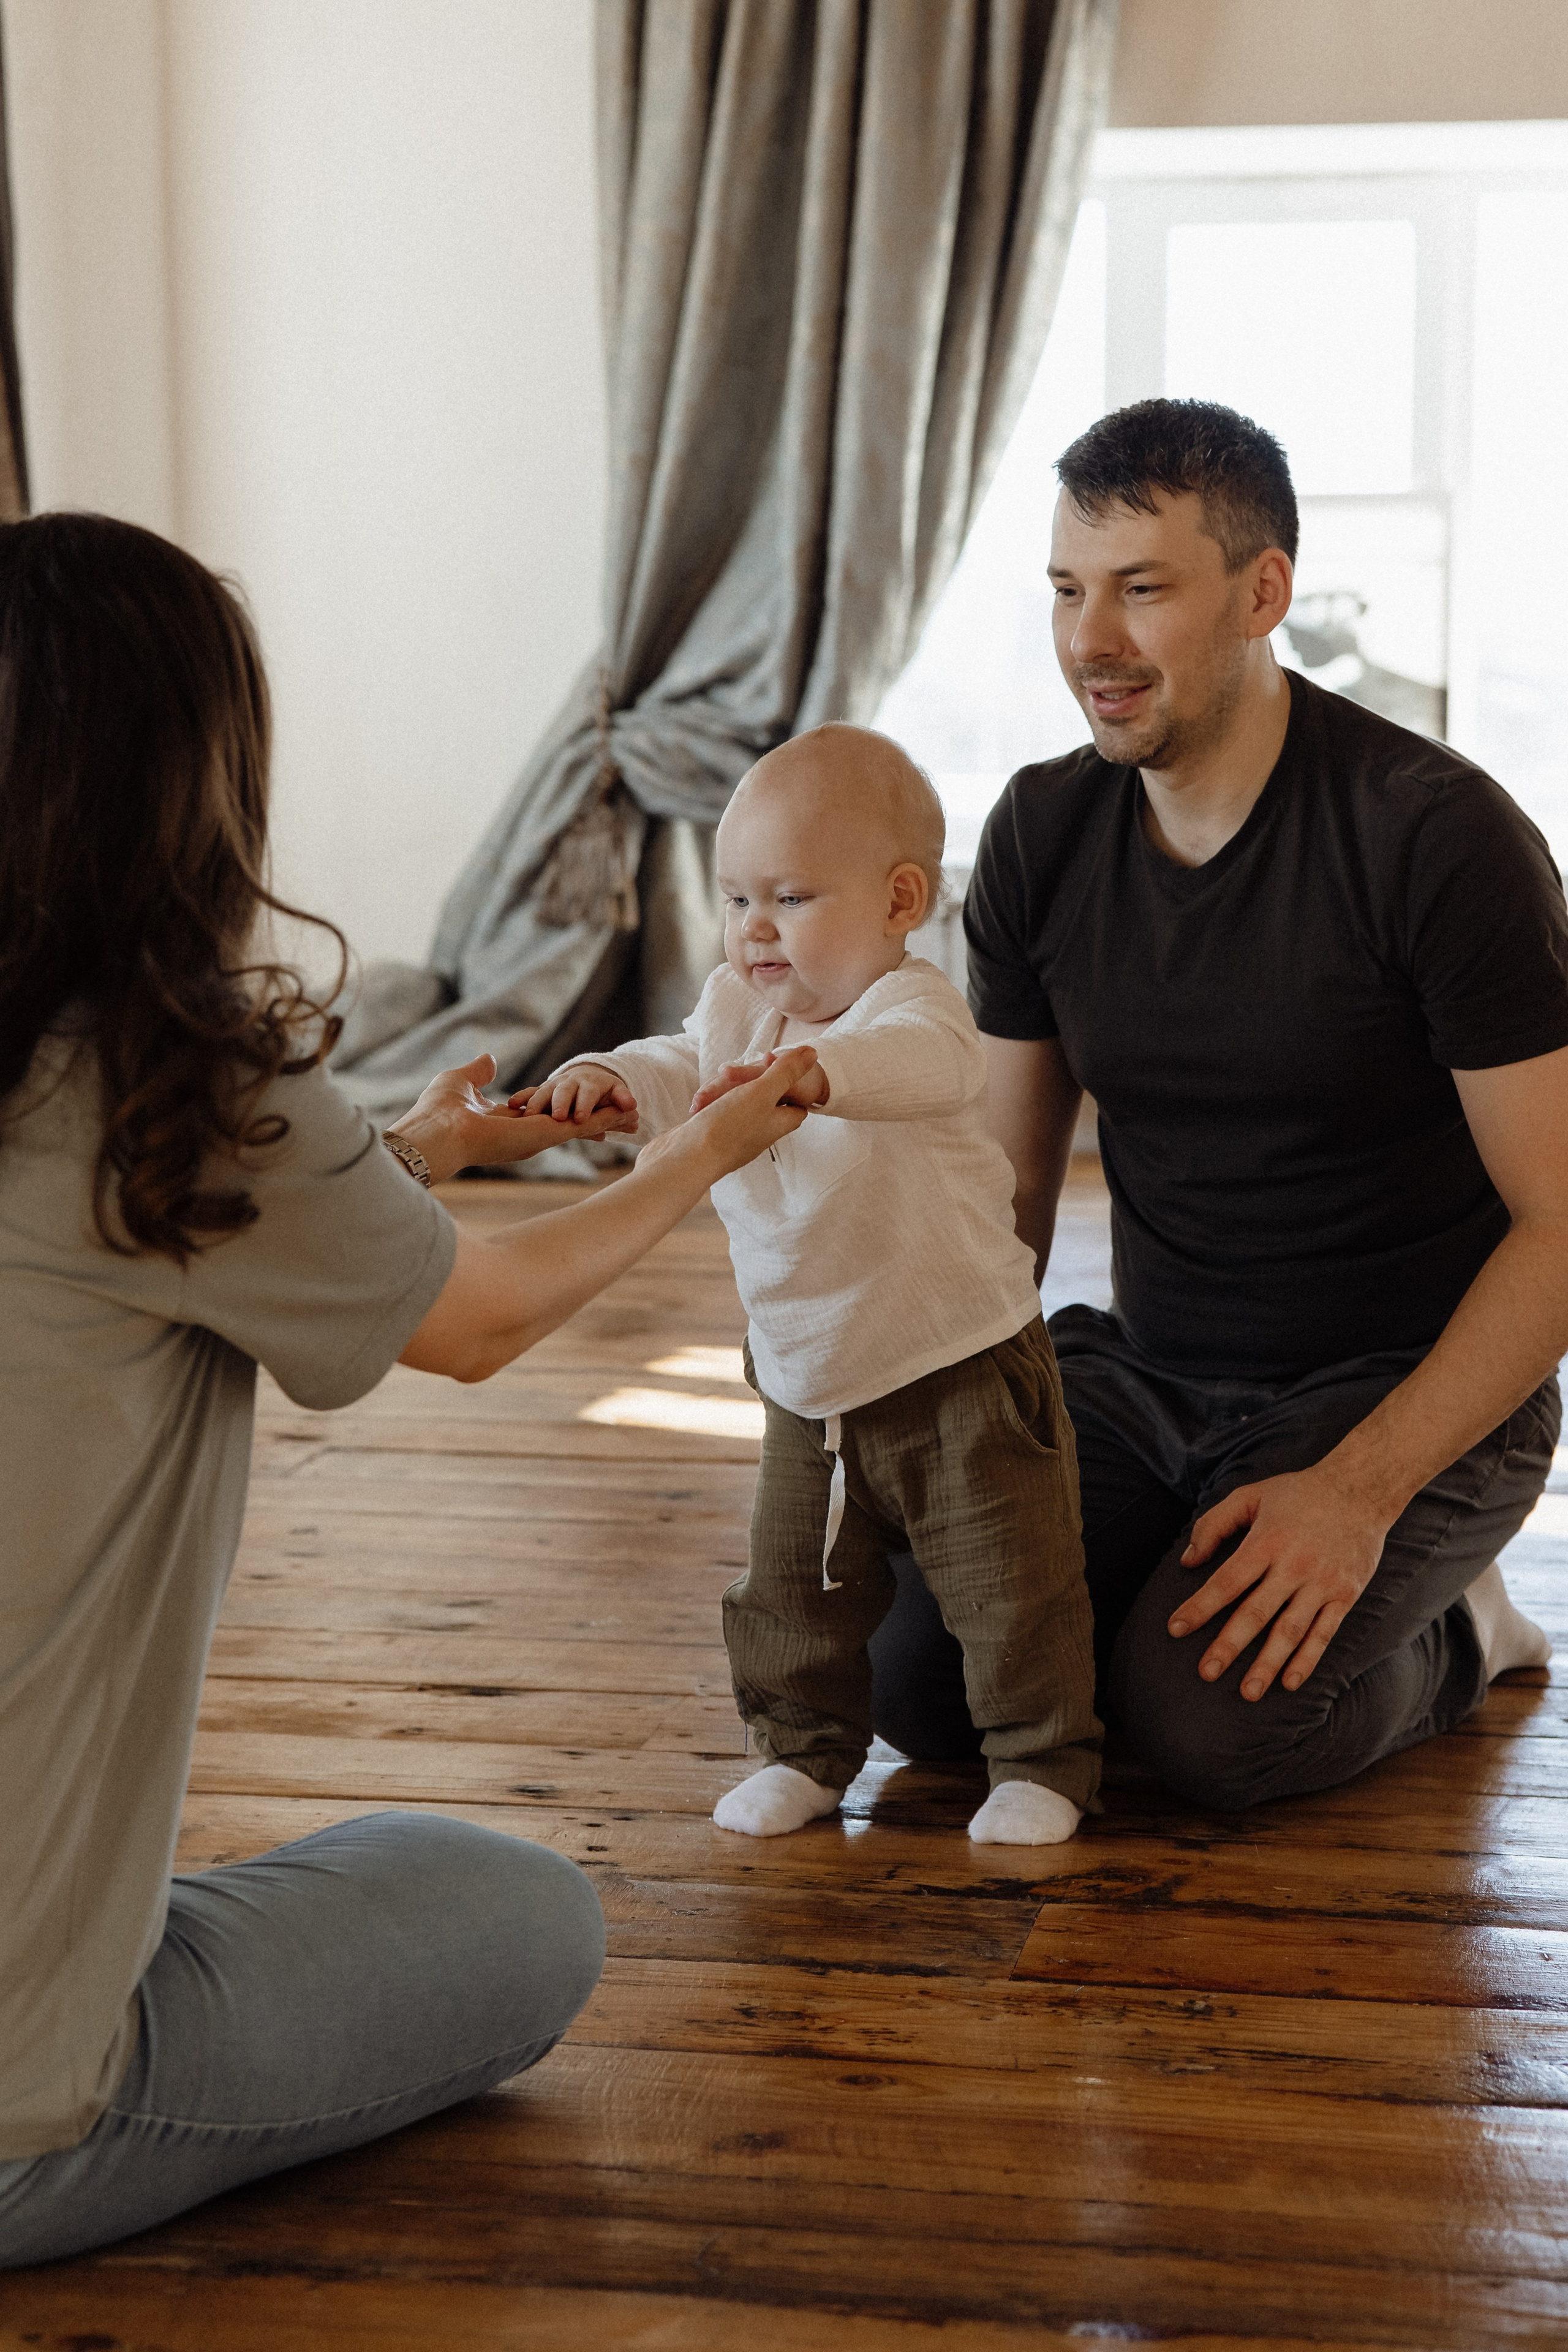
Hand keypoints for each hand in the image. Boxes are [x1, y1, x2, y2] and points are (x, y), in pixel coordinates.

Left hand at [387, 1055, 630, 1184]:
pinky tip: (627, 1113)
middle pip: (569, 1124)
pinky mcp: (547, 1135)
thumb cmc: (438, 1111)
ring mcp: (539, 1136)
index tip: (581, 1106)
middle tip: (621, 1114)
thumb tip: (490, 1060)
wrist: (435, 1133)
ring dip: (608, 1119)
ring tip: (634, 1114)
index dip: (564, 1108)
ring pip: (583, 1126)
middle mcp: (527, 1133)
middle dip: (594, 1119)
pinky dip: (608, 1118)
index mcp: (508, 1124)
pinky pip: (585, 1125)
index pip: (544, 1116)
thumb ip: (479, 1073)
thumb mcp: (461, 1081)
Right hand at [639, 1046, 815, 1181]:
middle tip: (741, 1071)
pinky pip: (715, 1112)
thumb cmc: (728, 1128)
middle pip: (764, 1100)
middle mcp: (759, 1133)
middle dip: (751, 1081)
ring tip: (714, 1087)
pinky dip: (709, 1102)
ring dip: (725, 1089)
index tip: (778, 1068)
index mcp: (778, 1124)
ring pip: (736, 1103)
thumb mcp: (762, 1092)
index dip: (793, 1085)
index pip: (797, 1107)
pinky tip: (701, 1102)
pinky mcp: (712, 1136)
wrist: (685, 1160)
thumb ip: (786, 1072)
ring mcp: (735, 1136)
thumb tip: (812, 1054)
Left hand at [1167, 1463, 1392, 1700]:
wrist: (1362, 1489)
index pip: (1227, 1582)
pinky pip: (1324, 1633)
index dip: (1200, 1607)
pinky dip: (1308, 1659)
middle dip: (1229, 1645)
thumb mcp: (1251, 1495)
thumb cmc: (1298, 1492)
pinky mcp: (1345, 1594)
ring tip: (1247, 1692)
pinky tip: (1290, 1682)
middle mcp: (1293, 1566)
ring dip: (1268, 1663)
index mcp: (1266, 1541)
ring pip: (1290, 1630)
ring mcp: (1322, 1583)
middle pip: (1256, 1612)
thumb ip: (1213, 1525)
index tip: (1175, 1628)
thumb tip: (1187, 1561)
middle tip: (1206, 1672)